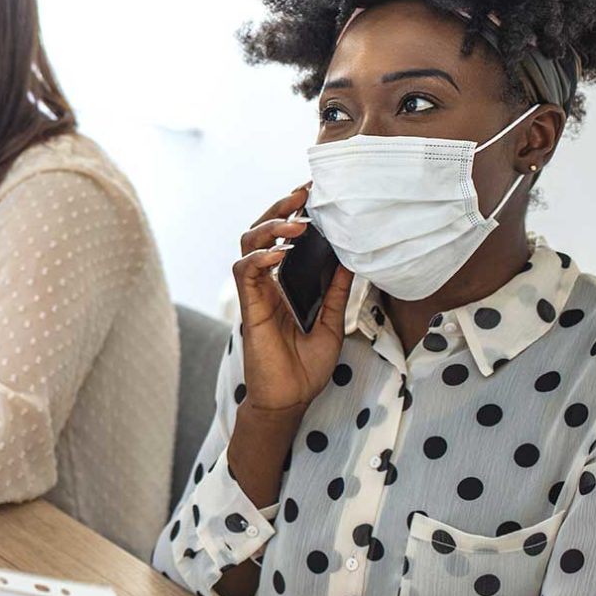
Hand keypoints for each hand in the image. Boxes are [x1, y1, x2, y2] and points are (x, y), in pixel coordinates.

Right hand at [233, 185, 352, 416]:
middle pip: (260, 233)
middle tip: (303, 194)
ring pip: (248, 245)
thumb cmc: (305, 368)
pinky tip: (280, 254)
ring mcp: (256, 294)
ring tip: (297, 223)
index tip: (313, 196)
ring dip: (270, 228)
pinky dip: (260, 257)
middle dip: (279, 209)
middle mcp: (266, 284)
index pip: (280, 239)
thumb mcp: (331, 322)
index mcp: (283, 285)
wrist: (291, 400)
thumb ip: (336, 291)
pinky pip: (245, 272)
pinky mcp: (250, 308)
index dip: (291, 215)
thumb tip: (351, 259)